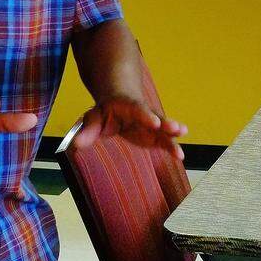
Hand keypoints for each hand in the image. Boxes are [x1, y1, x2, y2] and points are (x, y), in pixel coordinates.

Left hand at [71, 97, 187, 159]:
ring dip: (173, 135)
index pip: (138, 109)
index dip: (146, 115)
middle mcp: (143, 114)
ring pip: (164, 130)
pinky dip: (172, 148)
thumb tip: (76, 145)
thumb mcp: (93, 118)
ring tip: (184, 139)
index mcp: (128, 106)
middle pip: (156, 117)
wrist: (120, 102)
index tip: (154, 123)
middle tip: (176, 129)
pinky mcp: (154, 136)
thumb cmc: (106, 112)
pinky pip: (165, 142)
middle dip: (166, 124)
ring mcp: (151, 125)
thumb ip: (87, 131)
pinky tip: (180, 157)